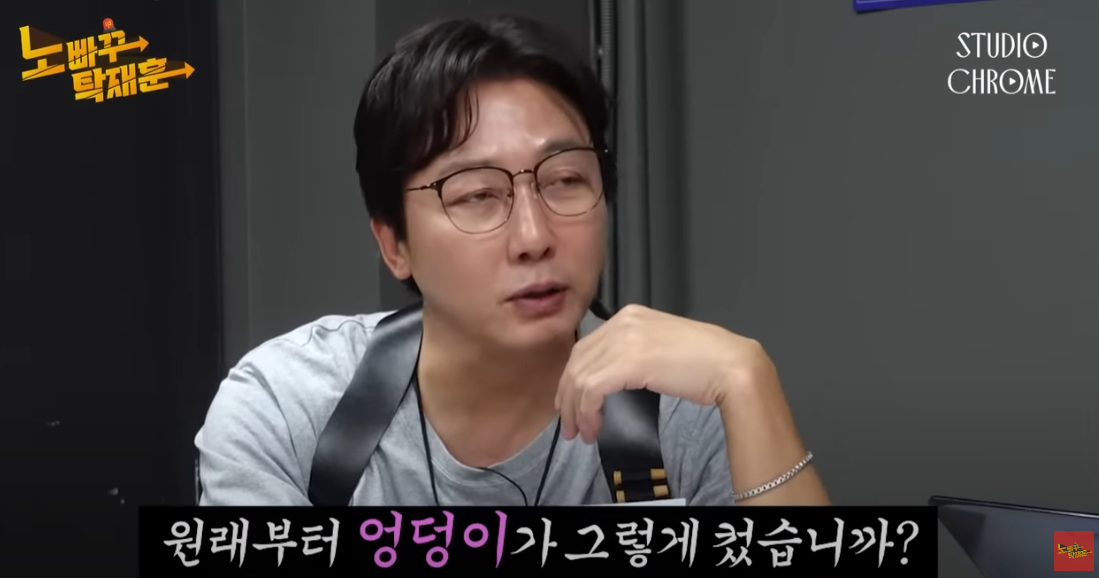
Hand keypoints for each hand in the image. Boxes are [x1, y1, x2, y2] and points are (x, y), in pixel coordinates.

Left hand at [555, 304, 777, 442]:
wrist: (731, 366)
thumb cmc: (705, 362)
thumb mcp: (659, 348)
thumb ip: (633, 353)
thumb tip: (610, 378)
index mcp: (630, 316)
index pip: (586, 347)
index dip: (572, 378)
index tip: (572, 404)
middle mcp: (623, 322)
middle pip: (577, 361)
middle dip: (568, 396)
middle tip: (570, 425)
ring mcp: (625, 339)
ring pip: (580, 377)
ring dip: (576, 410)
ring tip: (582, 433)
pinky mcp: (630, 362)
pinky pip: (592, 389)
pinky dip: (587, 411)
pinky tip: (594, 427)